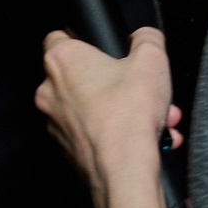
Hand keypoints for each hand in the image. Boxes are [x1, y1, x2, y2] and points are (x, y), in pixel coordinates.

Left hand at [35, 27, 182, 207]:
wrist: (124, 171)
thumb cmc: (130, 114)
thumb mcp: (152, 59)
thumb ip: (146, 38)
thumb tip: (144, 36)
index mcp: (63, 61)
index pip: (59, 37)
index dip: (83, 40)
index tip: (102, 49)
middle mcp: (51, 91)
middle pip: (84, 77)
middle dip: (119, 84)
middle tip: (144, 91)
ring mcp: (56, 123)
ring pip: (93, 109)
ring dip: (124, 111)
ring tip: (156, 120)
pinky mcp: (68, 149)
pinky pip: (95, 134)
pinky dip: (118, 134)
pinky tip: (147, 138)